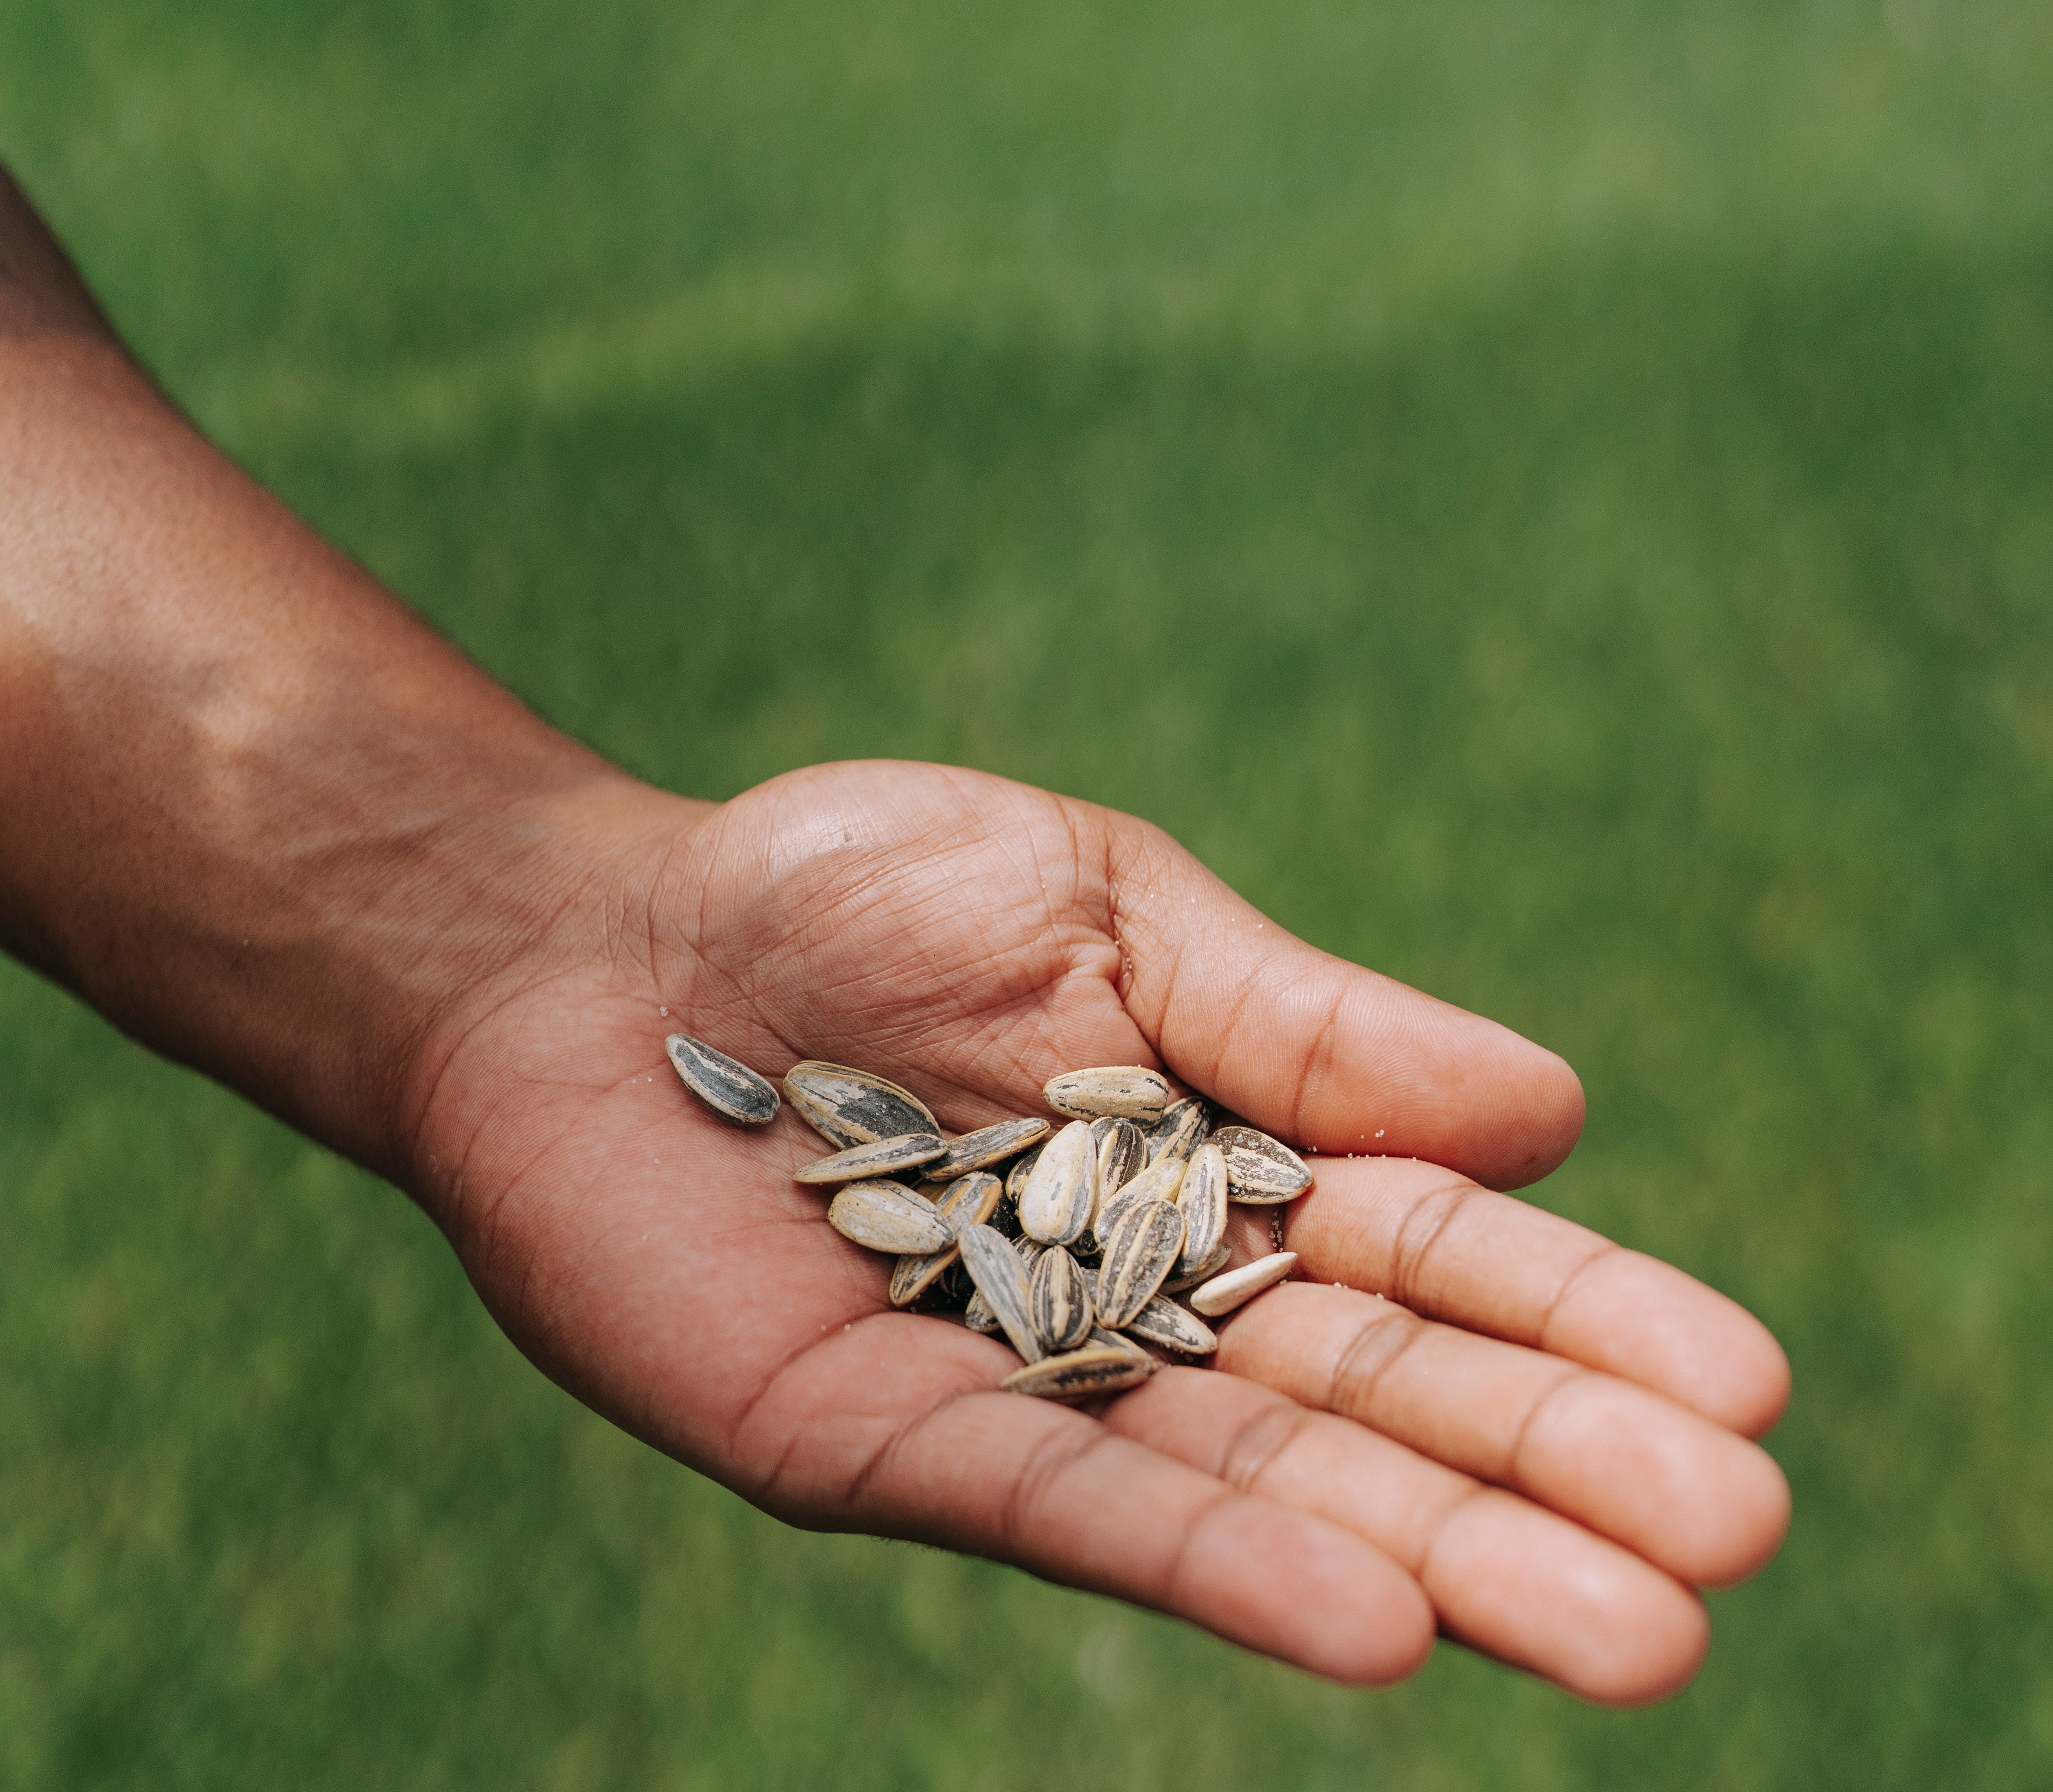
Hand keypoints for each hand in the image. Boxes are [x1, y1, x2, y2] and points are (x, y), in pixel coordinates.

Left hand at [410, 758, 1790, 1703]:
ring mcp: (1016, 1383)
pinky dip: (1204, 1557)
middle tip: (1730, 1550)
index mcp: (1212, 1158)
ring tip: (1623, 1637)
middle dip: (1546, 1468)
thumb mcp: (1107, 905)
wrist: (605, 944)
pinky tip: (1362, 1621)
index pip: (1427, 1251)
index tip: (1741, 1387)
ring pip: (1249, 1478)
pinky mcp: (876, 1445)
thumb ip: (1303, 1024)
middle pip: (1368, 1391)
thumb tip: (1551, 1112)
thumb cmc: (850, 892)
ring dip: (1426, 1554)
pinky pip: (1057, 1504)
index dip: (1577, 1317)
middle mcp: (1138, 1295)